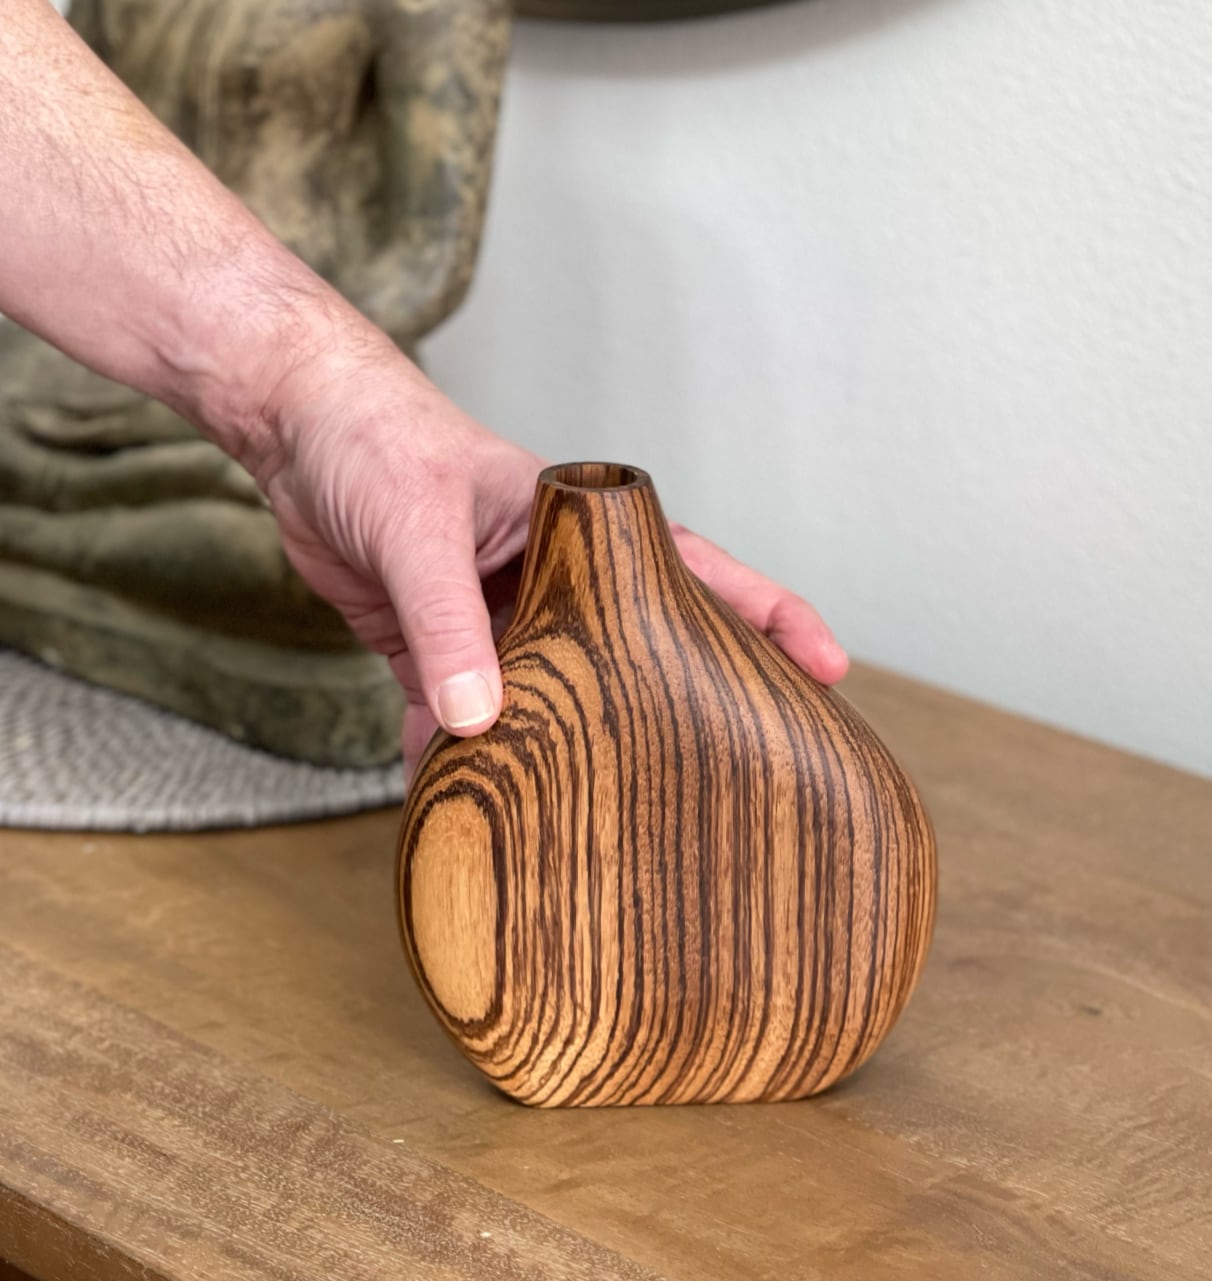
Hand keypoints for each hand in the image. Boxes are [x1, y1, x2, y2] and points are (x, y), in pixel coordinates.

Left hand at [255, 331, 847, 778]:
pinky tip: (455, 804)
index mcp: (581, 532)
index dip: (766, 617)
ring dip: (556, 750)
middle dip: (676, 706)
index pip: (696, 571)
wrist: (292, 426)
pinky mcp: (438, 649)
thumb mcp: (420, 528)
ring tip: (589, 820)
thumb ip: (451, 626)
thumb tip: (481, 723)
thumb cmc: (375, 439)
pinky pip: (461, 717)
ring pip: (548, 698)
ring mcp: (498, 620)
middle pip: (634, 653)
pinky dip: (455, 756)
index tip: (829, 669)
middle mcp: (554, 580)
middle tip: (730, 775)